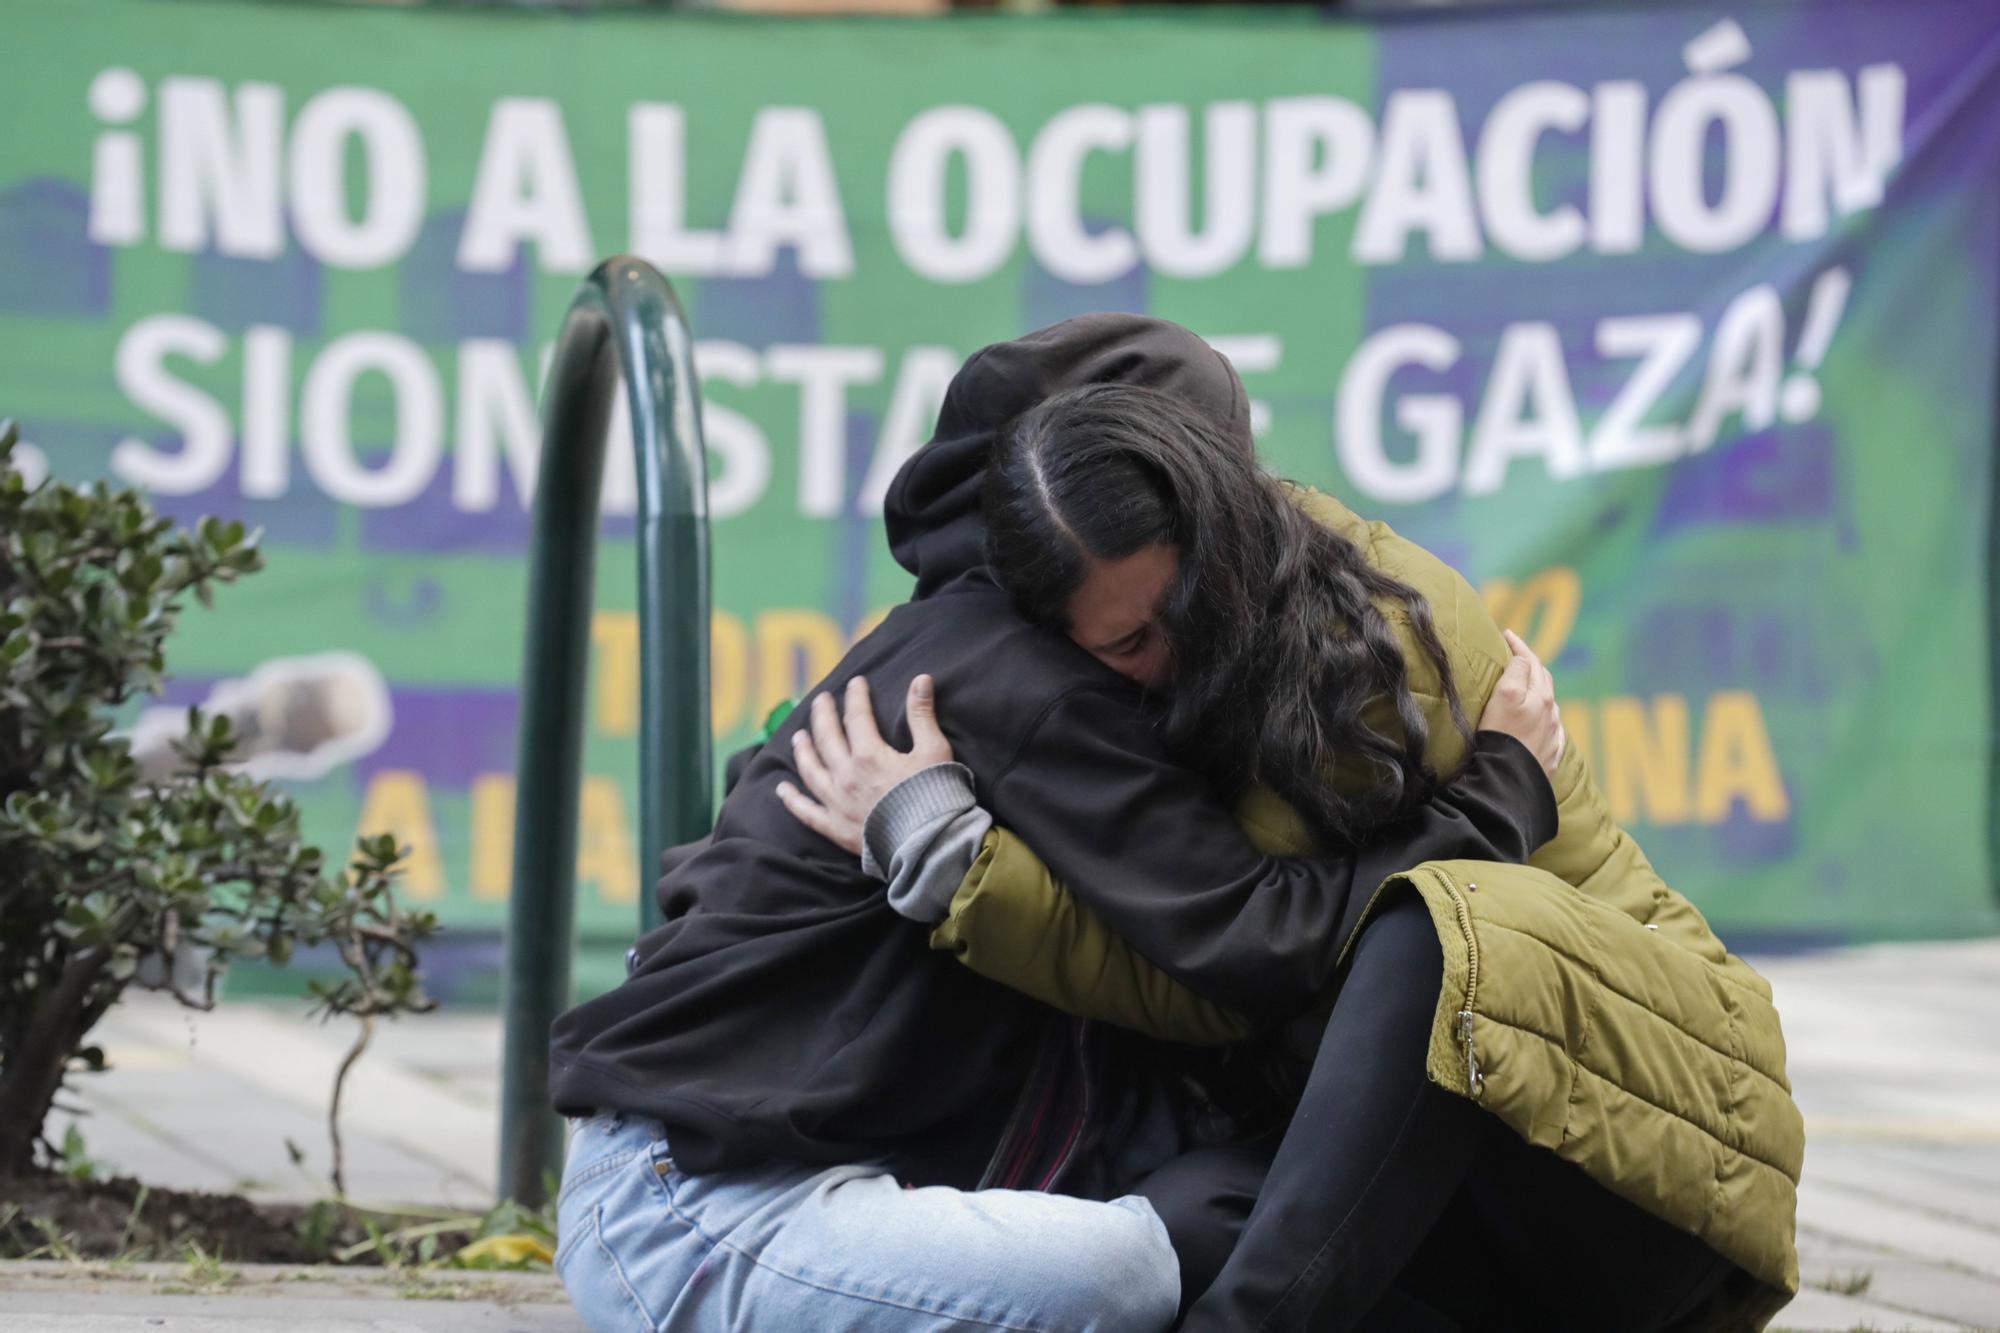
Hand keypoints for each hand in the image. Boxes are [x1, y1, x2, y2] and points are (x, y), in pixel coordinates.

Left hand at [775, 675, 953, 854]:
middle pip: (827, 738)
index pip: (857, 716)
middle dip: (823, 715)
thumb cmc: (936, 796)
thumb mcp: (934, 750)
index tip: (856, 682)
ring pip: (811, 770)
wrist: (929, 845)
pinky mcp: (836, 828)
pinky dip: (792, 800)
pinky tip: (782, 790)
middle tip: (820, 700)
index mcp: (869, 754)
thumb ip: (922, 714)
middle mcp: (846, 776)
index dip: (856, 696)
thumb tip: (921, 678)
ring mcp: (837, 803)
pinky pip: (807, 812)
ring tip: (798, 737)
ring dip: (803, 751)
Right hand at [1477, 629, 1564, 775]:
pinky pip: (1553, 730)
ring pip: (1549, 705)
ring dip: (1539, 691)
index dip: (1519, 646)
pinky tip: (1541, 722)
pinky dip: (1545, 718)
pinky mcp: (1550, 756)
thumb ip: (1517, 671)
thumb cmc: (1500, 736)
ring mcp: (1552, 735)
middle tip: (1516, 656)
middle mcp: (1551, 713)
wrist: (1507, 781)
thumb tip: (1523, 659)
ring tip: (1526, 686)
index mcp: (1540, 696)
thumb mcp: (1504, 695)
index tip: (1507, 635)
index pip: (1531, 662)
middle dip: (1531, 665)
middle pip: (1544, 681)